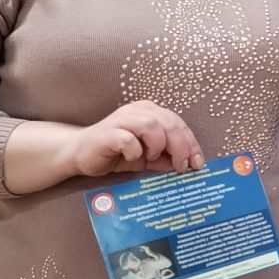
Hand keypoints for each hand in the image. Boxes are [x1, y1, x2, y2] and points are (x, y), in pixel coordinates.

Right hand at [67, 101, 204, 179]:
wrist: (80, 154)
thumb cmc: (116, 153)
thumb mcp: (147, 158)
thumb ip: (165, 158)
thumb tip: (187, 165)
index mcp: (150, 112)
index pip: (178, 123)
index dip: (191, 143)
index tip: (197, 163)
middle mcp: (137, 111)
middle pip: (169, 123)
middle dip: (181, 147)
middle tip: (182, 167)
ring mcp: (121, 120)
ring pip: (152, 125)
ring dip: (158, 146)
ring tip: (152, 159)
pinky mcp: (108, 133)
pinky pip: (128, 139)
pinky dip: (136, 150)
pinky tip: (134, 157)